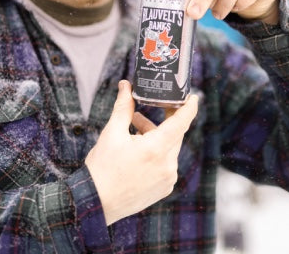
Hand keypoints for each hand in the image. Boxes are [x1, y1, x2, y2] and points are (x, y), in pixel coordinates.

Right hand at [85, 80, 198, 224]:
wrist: (95, 202)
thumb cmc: (102, 168)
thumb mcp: (112, 133)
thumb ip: (123, 107)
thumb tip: (125, 86)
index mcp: (156, 149)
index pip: (181, 122)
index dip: (188, 107)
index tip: (192, 97)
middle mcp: (167, 165)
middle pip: (173, 135)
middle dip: (158, 124)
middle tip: (138, 118)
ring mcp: (168, 179)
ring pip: (169, 150)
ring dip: (155, 140)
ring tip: (132, 137)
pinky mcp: (165, 189)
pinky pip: (166, 165)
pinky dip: (156, 157)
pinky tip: (137, 157)